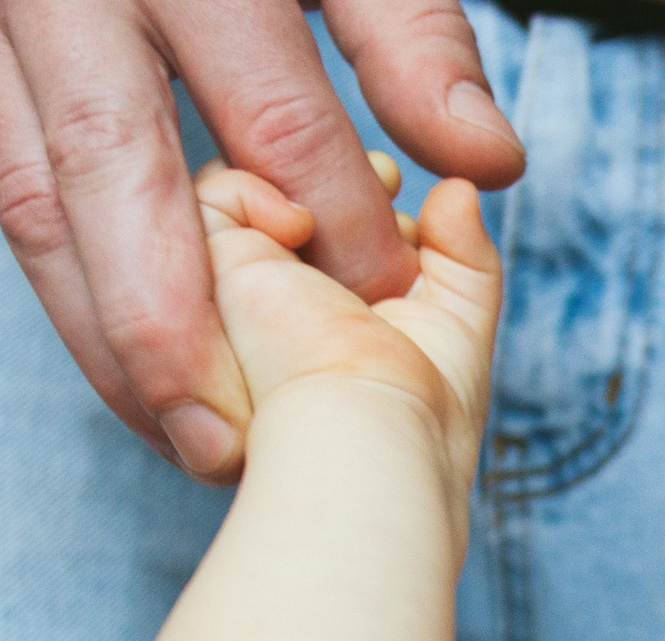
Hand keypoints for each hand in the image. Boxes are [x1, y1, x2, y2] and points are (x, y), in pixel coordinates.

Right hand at [0, 0, 524, 482]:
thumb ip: (407, 36)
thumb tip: (485, 164)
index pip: (267, 103)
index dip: (335, 221)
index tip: (390, 314)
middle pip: (111, 174)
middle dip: (172, 324)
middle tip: (233, 442)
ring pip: (36, 210)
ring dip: (106, 342)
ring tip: (186, 440)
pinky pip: (3, 200)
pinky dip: (67, 298)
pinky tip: (135, 377)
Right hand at [199, 157, 500, 491]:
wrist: (362, 439)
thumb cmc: (417, 413)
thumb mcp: (458, 331)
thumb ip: (465, 259)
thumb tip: (459, 191)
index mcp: (333, 329)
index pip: (342, 241)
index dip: (377, 206)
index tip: (412, 210)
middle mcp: (278, 315)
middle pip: (296, 213)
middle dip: (342, 180)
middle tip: (387, 176)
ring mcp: (235, 296)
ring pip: (247, 200)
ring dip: (301, 177)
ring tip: (364, 185)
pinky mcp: (200, 278)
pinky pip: (209, 198)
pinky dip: (249, 189)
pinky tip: (299, 226)